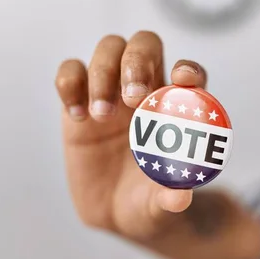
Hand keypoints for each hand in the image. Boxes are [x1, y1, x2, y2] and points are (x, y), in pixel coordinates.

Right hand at [55, 31, 207, 239]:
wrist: (117, 212)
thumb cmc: (150, 202)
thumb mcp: (162, 206)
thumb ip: (171, 199)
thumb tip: (179, 195)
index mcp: (177, 110)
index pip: (189, 74)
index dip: (189, 70)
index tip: (183, 81)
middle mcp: (146, 93)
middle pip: (145, 46)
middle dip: (138, 62)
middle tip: (132, 97)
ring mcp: (111, 93)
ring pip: (108, 50)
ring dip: (104, 72)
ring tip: (102, 115)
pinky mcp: (78, 103)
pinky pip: (70, 73)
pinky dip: (70, 84)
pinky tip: (79, 116)